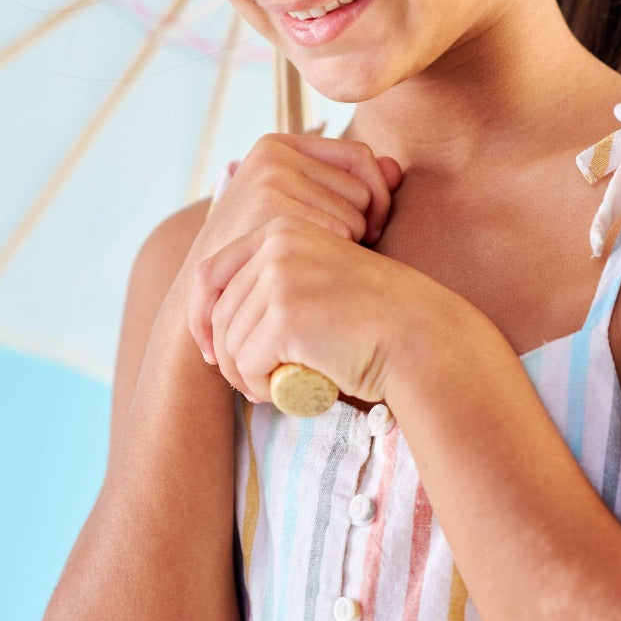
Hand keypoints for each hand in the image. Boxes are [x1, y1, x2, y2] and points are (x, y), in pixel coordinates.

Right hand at [181, 134, 402, 371]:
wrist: (209, 300)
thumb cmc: (262, 258)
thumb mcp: (301, 213)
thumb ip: (350, 187)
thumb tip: (398, 169)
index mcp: (279, 146)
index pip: (360, 157)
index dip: (378, 194)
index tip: (372, 230)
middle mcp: (275, 154)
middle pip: (364, 185)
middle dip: (363, 224)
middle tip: (333, 254)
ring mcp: (272, 178)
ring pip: (358, 213)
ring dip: (347, 246)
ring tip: (311, 264)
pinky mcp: (274, 209)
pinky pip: (342, 233)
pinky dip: (335, 258)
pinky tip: (310, 274)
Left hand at [191, 213, 431, 404]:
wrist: (417, 335)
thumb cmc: (369, 316)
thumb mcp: (315, 278)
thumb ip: (273, 281)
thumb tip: (211, 319)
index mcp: (282, 229)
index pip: (212, 273)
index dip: (202, 317)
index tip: (211, 350)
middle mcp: (277, 244)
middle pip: (220, 312)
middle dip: (228, 356)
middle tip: (251, 383)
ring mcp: (281, 277)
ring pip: (231, 341)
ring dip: (246, 376)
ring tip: (274, 388)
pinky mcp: (287, 315)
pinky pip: (249, 362)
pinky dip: (260, 386)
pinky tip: (286, 392)